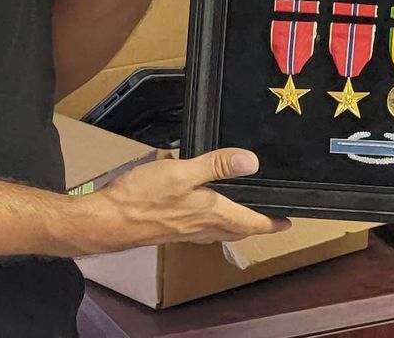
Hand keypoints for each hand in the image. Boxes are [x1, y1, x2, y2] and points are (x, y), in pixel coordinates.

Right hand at [76, 147, 288, 252]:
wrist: (106, 221)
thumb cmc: (141, 198)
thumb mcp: (182, 172)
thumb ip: (217, 165)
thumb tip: (251, 162)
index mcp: (210, 213)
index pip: (250, 222)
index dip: (271, 223)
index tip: (287, 223)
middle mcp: (200, 226)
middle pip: (236, 229)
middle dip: (254, 226)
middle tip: (268, 220)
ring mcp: (184, 230)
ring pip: (218, 230)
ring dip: (233, 225)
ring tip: (242, 216)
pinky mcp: (169, 229)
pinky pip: (198, 228)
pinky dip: (210, 222)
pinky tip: (202, 211)